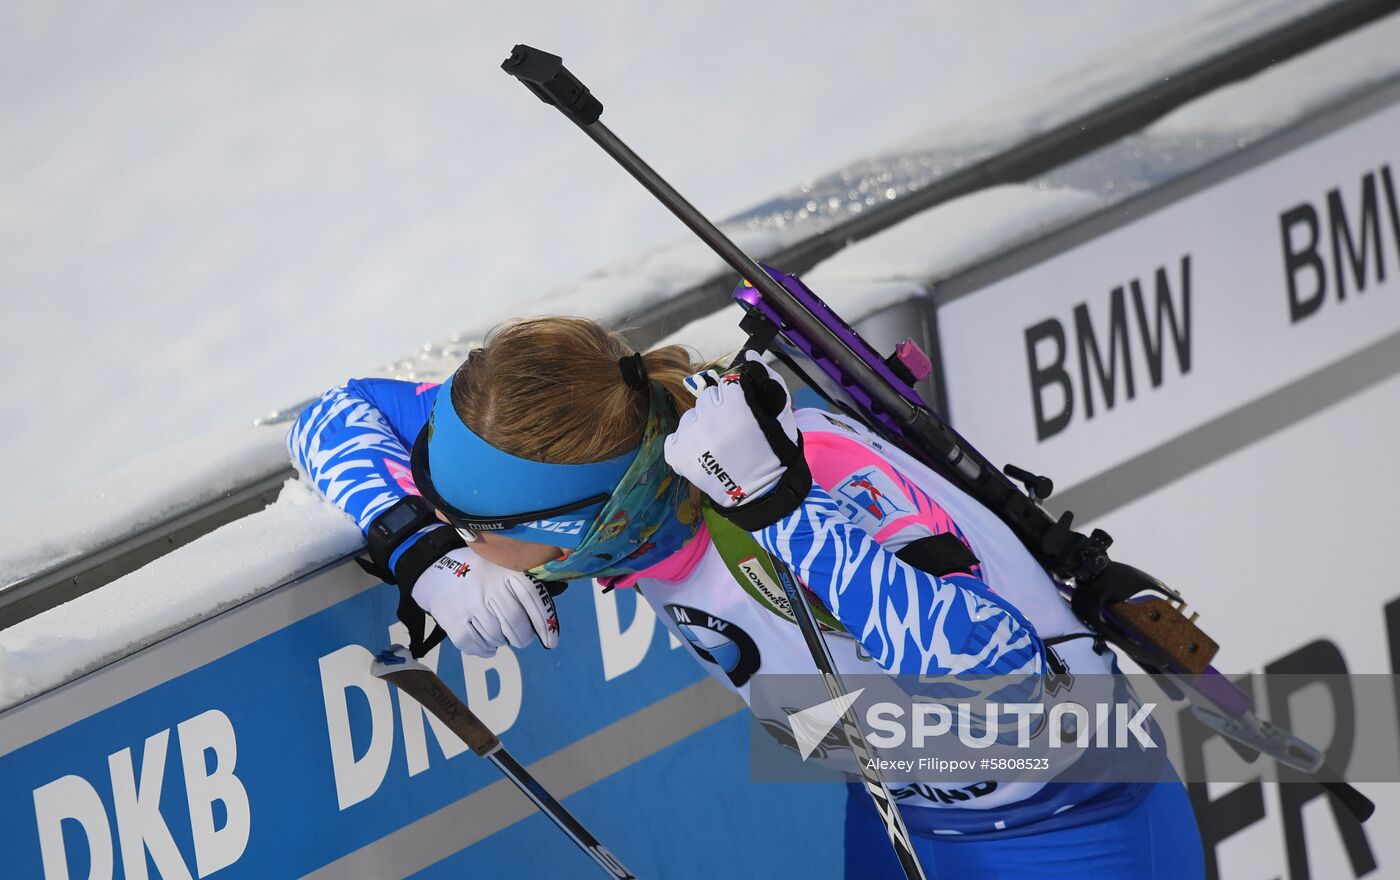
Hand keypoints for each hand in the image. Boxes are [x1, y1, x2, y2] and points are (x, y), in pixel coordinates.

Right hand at [410, 546, 559, 656]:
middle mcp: (488, 585)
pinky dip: (486, 649)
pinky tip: (486, 642)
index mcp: (504, 569)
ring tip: (498, 632)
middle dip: (522, 637)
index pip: (533, 596)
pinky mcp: (452, 620)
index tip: (551, 641)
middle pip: (515, 623)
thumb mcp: (503, 565)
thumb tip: (556, 603)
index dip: (546, 622)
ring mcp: (468, 603)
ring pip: (496, 638)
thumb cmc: (480, 572)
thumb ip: (526, 581)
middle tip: (520, 637)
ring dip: (501, 641)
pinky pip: (477, 646)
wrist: (434, 570)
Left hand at [663, 351, 800, 508]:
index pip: (728, 383)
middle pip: (707, 398)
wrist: (762, 494)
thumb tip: (750, 357)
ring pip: (690, 418)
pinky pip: (675, 438)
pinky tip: (703, 455)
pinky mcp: (678, 457)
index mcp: (738, 409)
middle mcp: (711, 422)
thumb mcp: (779, 414)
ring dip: (701, 427)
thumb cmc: (773, 452)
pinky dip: (686, 445)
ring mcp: (692, 440)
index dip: (736, 396)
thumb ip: (769, 381)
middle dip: (718, 410)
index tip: (741, 411)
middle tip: (731, 430)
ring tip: (718, 447)